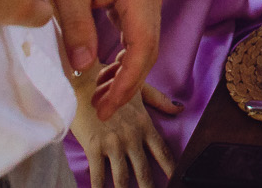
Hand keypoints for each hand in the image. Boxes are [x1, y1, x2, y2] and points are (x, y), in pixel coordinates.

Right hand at [71, 73, 178, 187]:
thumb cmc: (110, 86)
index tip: (176, 180)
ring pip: (123, 178)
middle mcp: (132, 137)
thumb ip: (160, 101)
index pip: (162, 152)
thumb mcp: (140, 90)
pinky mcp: (94, 148)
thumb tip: (180, 109)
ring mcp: (113, 143)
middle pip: (144, 172)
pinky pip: (98, 176)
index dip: (171, 169)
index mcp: (144, 124)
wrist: (82, 82)